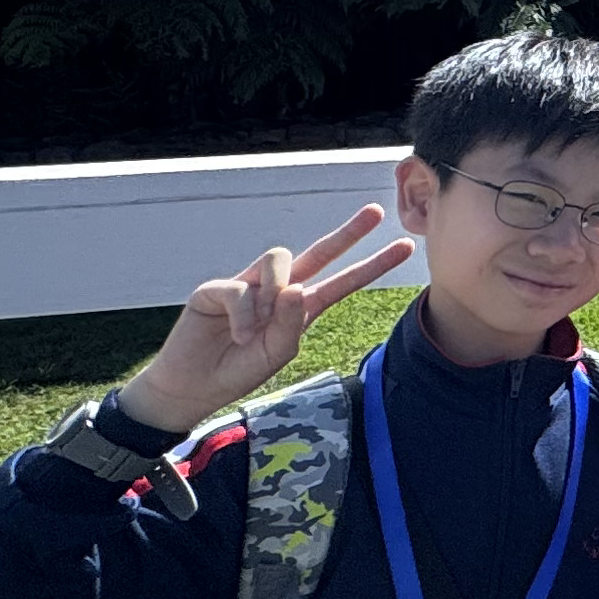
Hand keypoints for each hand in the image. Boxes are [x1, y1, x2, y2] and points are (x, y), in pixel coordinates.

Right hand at [116, 210, 411, 433]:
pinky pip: (242, 288)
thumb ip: (292, 324)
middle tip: (375, 212)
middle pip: (318, 252)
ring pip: (280, 260)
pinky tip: (238, 335)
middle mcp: (278, 290)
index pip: (341, 281)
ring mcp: (249, 285)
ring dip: (275, 294)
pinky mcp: (218, 287)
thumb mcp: (277, 353)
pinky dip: (245, 315)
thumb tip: (298, 287)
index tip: (404, 247)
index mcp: (300, 308)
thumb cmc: (239, 369)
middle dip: (348, 232)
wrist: (194, 386)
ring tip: (258, 328)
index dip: (371, 266)